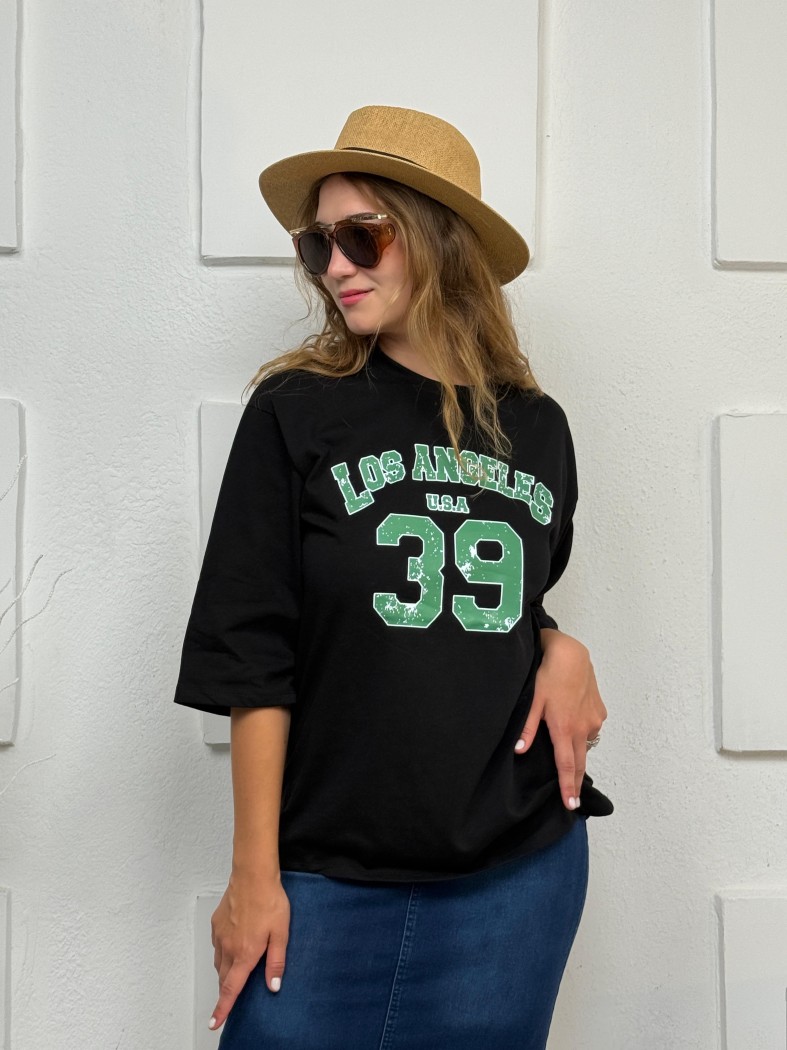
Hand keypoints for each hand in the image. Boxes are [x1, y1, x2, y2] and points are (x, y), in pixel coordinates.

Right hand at [208, 870, 290, 1030]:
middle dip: (226, 990)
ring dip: (226, 971)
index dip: (222, 1009)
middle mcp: (228, 947)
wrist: (252, 875)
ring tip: (236, 971)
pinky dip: (223, 952)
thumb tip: (274, 986)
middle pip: (224, 978)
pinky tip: (234, 944)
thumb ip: (276, 962)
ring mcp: (220, 935)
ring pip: (220, 962)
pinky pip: (217, 945)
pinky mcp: (216, 924)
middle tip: (230, 998)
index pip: (231, 989)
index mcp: (245, 954)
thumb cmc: (269, 901)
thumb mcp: (281, 933)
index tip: (215, 1023)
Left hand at [515, 629, 606, 810]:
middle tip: (574, 800)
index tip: (571, 805)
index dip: (569, 787)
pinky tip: (574, 723)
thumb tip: (519, 751)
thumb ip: (527, 728)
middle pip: (580, 762)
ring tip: (568, 758)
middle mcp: (583, 728)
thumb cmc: (548, 674)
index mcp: (565, 728)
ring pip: (585, 743)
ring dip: (578, 752)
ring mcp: (594, 719)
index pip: (567, 766)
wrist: (571, 654)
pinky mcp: (599, 710)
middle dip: (576, 782)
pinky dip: (582, 732)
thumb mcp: (533, 701)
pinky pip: (591, 729)